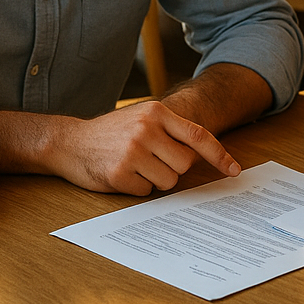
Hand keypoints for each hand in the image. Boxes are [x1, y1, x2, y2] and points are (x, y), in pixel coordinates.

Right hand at [53, 100, 240, 195]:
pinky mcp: (119, 173)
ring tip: (134, 166)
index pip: (198, 134)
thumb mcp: (142, 118)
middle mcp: (146, 129)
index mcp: (156, 112)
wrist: (69, 142)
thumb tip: (203, 156)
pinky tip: (121, 174)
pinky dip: (137, 187)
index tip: (234, 170)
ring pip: (168, 181)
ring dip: (155, 179)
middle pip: (185, 164)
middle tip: (152, 160)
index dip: (219, 154)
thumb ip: (170, 131)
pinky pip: (146, 191)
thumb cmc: (112, 132)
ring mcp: (132, 151)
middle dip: (173, 168)